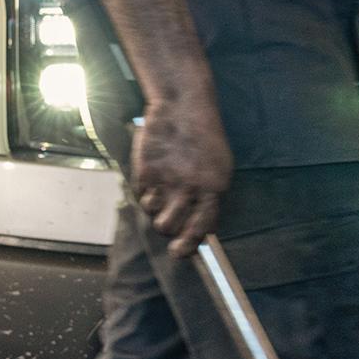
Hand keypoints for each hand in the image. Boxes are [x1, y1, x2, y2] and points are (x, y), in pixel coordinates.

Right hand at [131, 91, 233, 257]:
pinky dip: (143, 189)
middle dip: (166, 227)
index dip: (188, 244)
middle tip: (166, 216)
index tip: (179, 251)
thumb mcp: (220, 167)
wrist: (183, 107)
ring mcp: (166, 180)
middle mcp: (190, 188)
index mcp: (214, 189)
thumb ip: (211, 196)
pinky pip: (139, 194)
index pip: (201, 228)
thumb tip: (202, 228)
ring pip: (152, 213)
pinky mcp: (145, 171)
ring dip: (154, 207)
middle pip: (169, 227)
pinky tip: (153, 173)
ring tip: (160, 189)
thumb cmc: (204, 138)